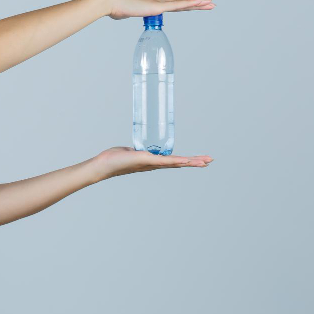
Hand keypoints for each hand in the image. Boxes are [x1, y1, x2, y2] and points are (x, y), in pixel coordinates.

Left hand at [92, 146, 212, 179]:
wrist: (104, 165)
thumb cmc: (113, 158)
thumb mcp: (130, 152)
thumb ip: (136, 151)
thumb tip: (136, 148)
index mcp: (152, 161)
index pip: (173, 160)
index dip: (186, 160)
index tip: (198, 160)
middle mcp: (154, 164)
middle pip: (178, 163)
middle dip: (194, 162)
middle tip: (209, 161)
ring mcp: (151, 163)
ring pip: (175, 162)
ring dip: (190, 162)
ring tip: (205, 162)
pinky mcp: (146, 160)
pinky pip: (164, 161)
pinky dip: (176, 161)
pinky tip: (186, 162)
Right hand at [102, 0, 214, 19]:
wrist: (112, 3)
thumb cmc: (116, 8)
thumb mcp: (124, 13)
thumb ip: (125, 14)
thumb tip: (119, 15)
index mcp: (153, 3)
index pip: (174, 6)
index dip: (186, 6)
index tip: (195, 6)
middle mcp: (159, 1)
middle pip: (182, 3)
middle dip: (197, 4)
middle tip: (210, 3)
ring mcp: (160, 2)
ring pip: (184, 3)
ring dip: (198, 3)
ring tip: (210, 2)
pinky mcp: (159, 6)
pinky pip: (179, 5)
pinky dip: (190, 4)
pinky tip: (200, 2)